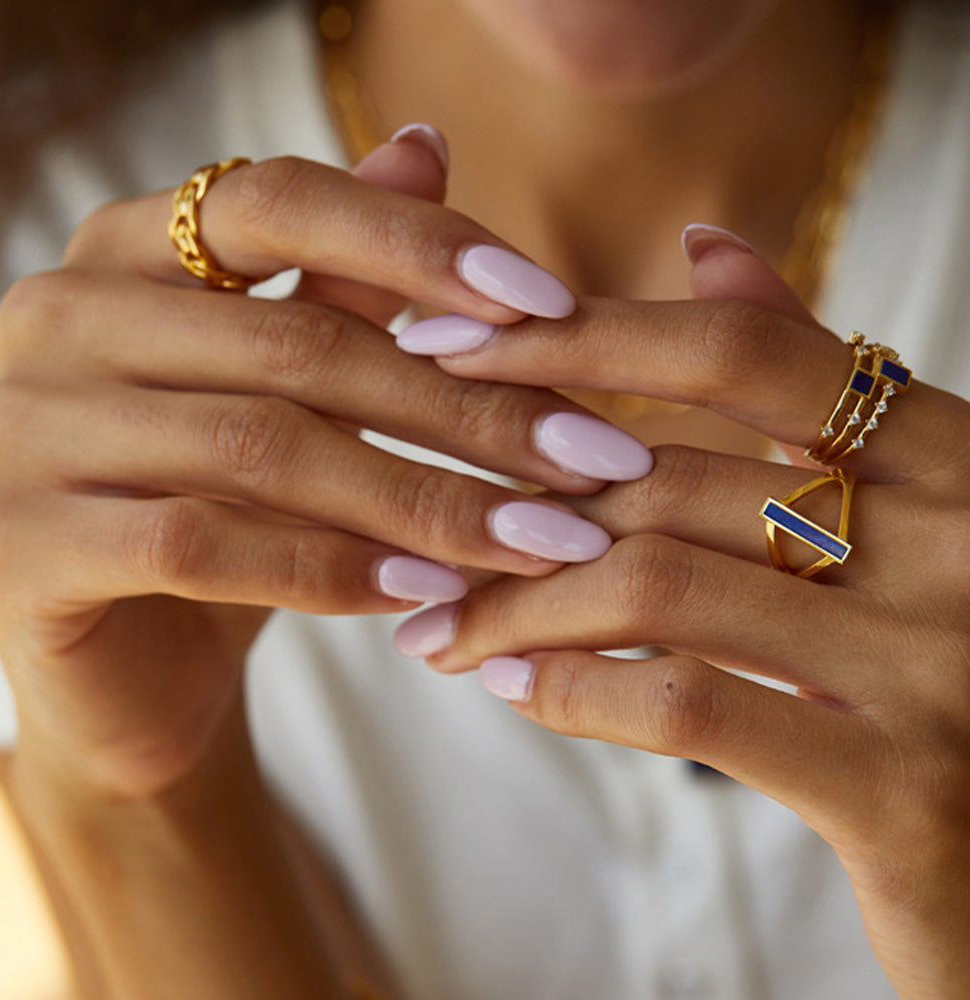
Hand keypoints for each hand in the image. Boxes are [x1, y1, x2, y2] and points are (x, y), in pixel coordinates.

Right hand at [0, 133, 650, 798]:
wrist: (130, 666)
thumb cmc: (229, 512)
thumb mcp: (293, 394)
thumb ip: (344, 276)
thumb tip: (428, 144)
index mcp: (125, 252)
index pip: (278, 200)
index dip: (420, 245)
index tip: (552, 305)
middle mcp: (60, 316)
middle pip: (298, 343)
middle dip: (467, 409)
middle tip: (591, 459)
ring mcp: (24, 429)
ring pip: (262, 446)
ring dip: (424, 498)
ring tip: (540, 538)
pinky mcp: (18, 544)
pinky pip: (199, 544)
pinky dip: (328, 569)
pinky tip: (427, 593)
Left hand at [395, 233, 969, 998]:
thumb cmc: (944, 661)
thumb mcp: (892, 509)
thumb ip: (807, 383)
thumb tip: (707, 245)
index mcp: (953, 457)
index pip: (741, 355)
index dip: (581, 337)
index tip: (447, 345)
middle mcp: (962, 540)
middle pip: (670, 481)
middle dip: (514, 506)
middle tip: (416, 524)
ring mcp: (940, 665)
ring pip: (656, 588)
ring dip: (516, 606)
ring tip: (437, 624)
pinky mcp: (906, 793)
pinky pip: (687, 707)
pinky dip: (574, 691)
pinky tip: (508, 687)